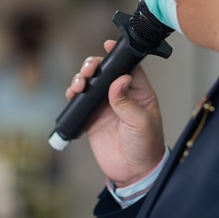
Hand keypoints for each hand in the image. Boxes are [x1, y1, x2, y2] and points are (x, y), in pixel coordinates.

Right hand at [66, 40, 165, 187]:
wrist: (133, 172)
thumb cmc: (146, 146)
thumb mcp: (141, 123)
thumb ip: (128, 102)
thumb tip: (120, 79)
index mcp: (139, 92)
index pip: (128, 66)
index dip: (118, 54)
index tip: (108, 45)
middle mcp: (121, 95)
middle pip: (105, 71)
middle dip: (94, 65)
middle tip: (89, 70)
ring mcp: (105, 106)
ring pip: (90, 83)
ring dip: (82, 78)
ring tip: (79, 84)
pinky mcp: (92, 118)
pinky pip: (80, 102)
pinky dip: (73, 95)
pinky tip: (72, 94)